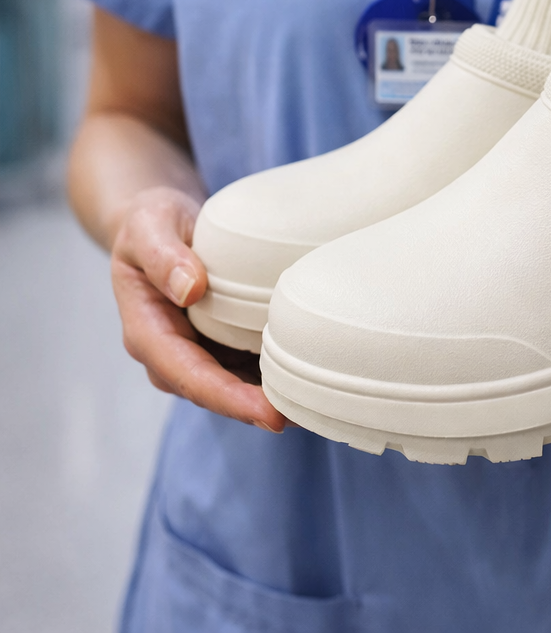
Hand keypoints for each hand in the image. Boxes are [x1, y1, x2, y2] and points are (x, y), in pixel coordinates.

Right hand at [111, 186, 285, 431]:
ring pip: (233, 386)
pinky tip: (306, 375)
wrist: (157, 222)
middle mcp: (169, 352)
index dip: (229, 398)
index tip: (268, 414)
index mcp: (147, 331)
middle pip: (215, 392)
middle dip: (257, 409)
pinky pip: (244, 367)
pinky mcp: (217, 342)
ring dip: (268, 398)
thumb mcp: (149, 227)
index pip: (189, 376)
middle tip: (306, 415)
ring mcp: (194, 350)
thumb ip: (165, 256)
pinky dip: (270, 375)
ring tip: (317, 404)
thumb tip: (191, 290)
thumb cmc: (151, 222)